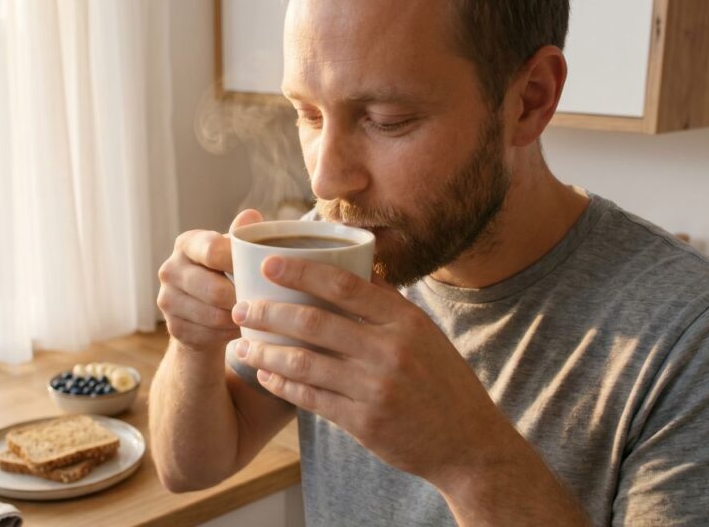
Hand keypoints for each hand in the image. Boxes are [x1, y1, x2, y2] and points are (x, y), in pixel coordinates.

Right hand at [157, 209, 263, 352]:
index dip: (239, 263)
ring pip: (213, 316)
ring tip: (255, 316)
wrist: (204, 311)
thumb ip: (242, 235)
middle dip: (241, 298)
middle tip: (263, 302)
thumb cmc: (226, 273)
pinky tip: (238, 328)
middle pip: (213, 290)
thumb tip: (251, 216)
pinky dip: (228, 334)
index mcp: (187, 244)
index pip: (212, 250)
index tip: (262, 272)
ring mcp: (167, 300)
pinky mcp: (173, 328)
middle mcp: (170, 270)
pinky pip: (209, 335)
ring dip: (238, 319)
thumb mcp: (234, 252)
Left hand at [230, 255, 519, 487]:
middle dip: (269, 313)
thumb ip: (388, 305)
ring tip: (242, 345)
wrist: (467, 443)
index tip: (268, 265)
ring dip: (266, 352)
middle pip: (314, 322)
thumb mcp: (425, 333)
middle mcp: (389, 350)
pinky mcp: (363, 422)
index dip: (302, 271)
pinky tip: (265, 376)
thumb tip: (356, 266)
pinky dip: (282, 385)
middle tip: (241, 309)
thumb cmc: (442, 380)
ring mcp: (375, 388)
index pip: (344, 285)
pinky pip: (311, 398)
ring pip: (304, 363)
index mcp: (404, 320)